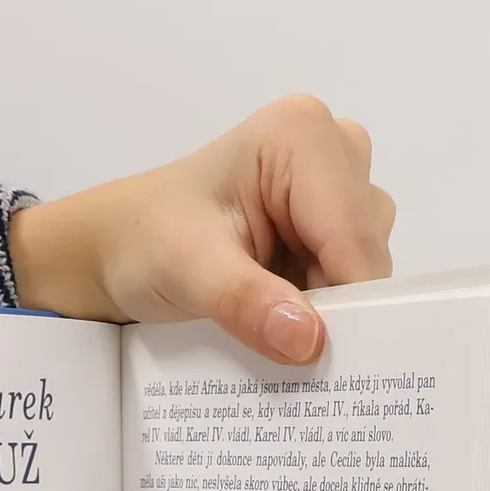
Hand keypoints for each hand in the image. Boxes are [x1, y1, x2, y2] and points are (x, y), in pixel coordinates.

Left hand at [8, 93, 394, 365]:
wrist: (119, 247)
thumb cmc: (145, 241)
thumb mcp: (190, 272)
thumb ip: (249, 303)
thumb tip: (309, 340)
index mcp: (301, 137)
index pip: (356, 236)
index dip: (347, 302)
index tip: (321, 354)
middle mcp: (331, 147)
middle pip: (370, 248)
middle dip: (337, 300)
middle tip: (282, 328)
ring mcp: (334, 182)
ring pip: (368, 262)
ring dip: (330, 300)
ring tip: (270, 304)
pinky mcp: (330, 216)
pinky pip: (355, 270)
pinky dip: (326, 300)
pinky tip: (284, 303)